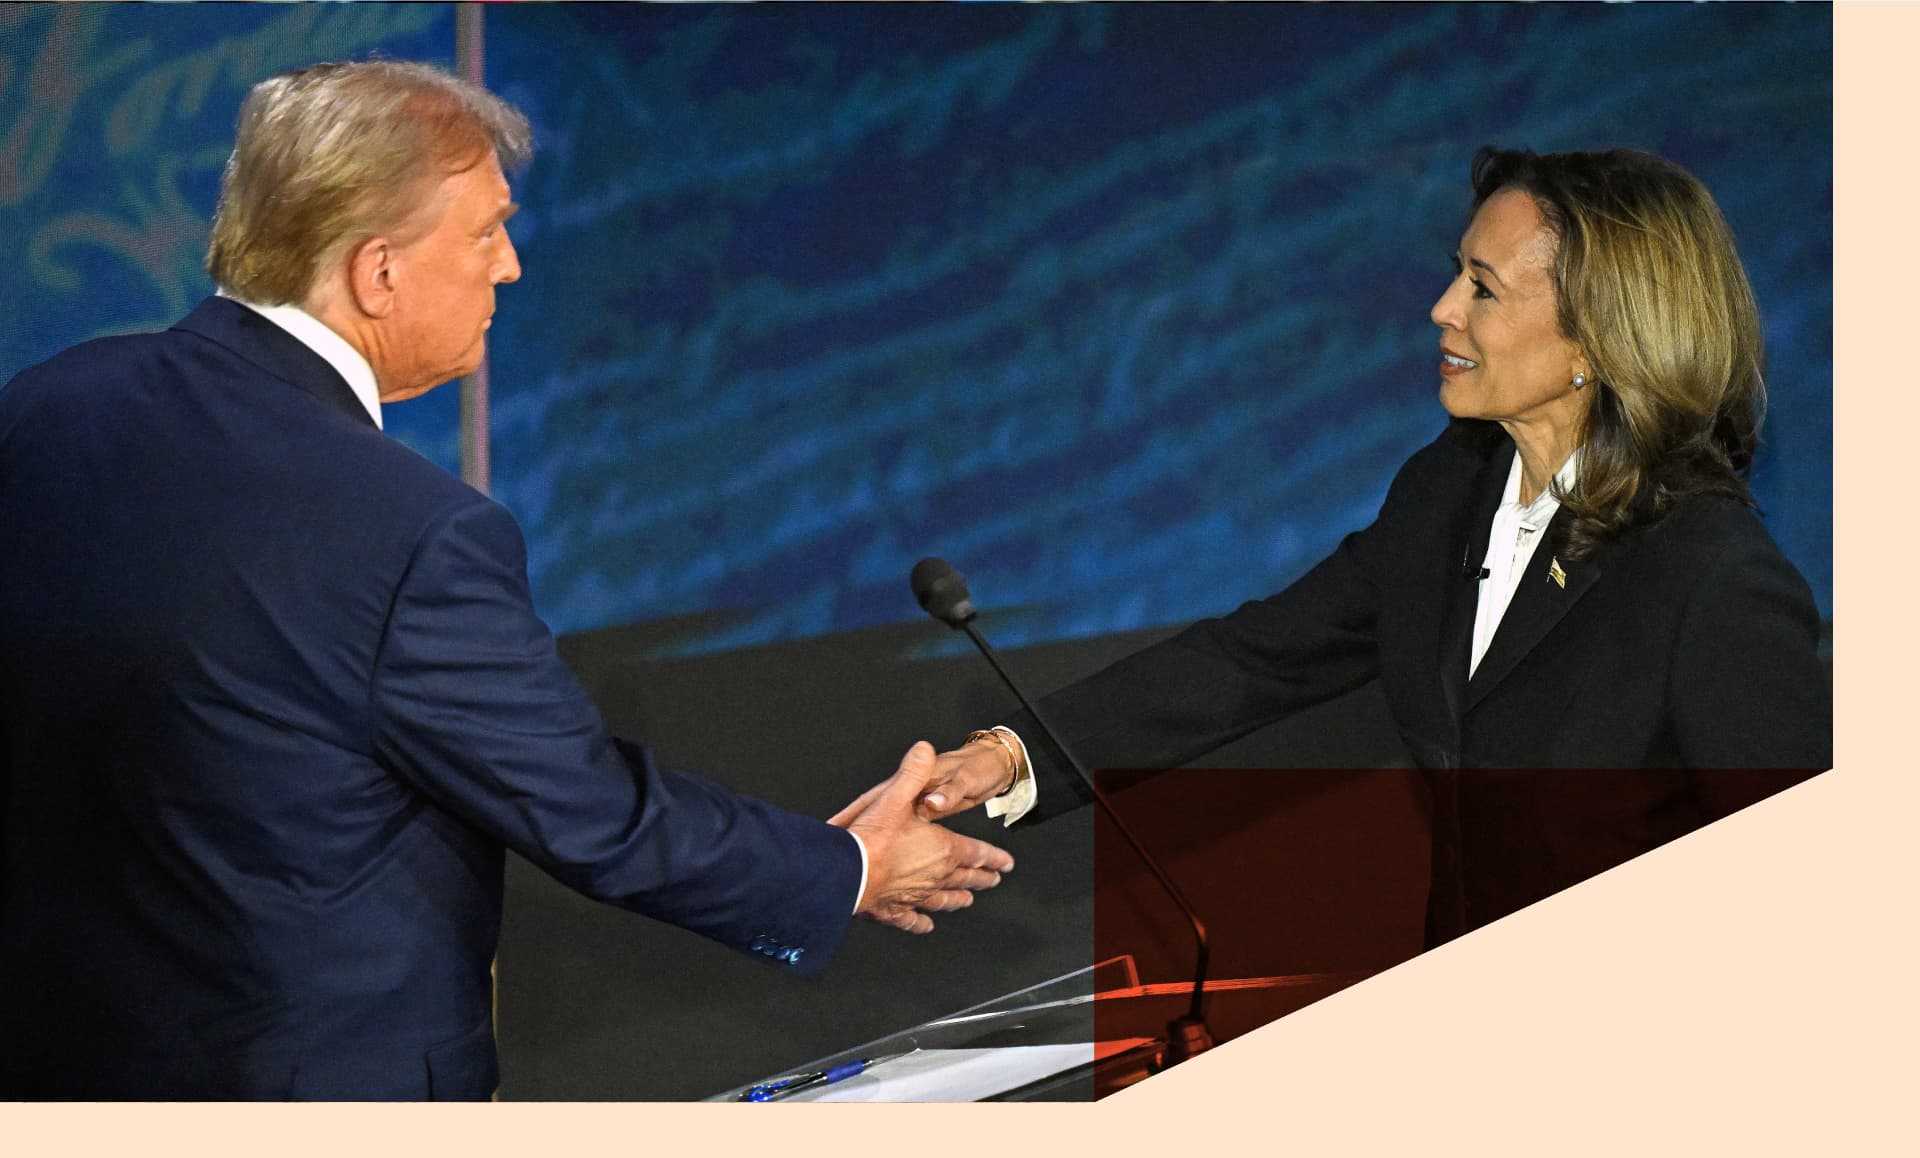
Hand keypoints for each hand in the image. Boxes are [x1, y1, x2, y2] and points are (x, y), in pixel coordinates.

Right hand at [829, 742, 1014, 933]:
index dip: (994, 857)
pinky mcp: (895, 910)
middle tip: (993, 880)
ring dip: (956, 899)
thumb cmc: (873, 840)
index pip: (976, 853)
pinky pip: (912, 919)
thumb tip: (925, 750)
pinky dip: (919, 922)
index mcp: (942, 849)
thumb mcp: (895, 796)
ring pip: (943, 899)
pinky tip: (925, 925)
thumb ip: (913, 772)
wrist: (847, 874)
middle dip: (981, 878)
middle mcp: (934, 876)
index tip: (1006, 863)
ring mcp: (916, 896)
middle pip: (964, 878)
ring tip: (965, 901)